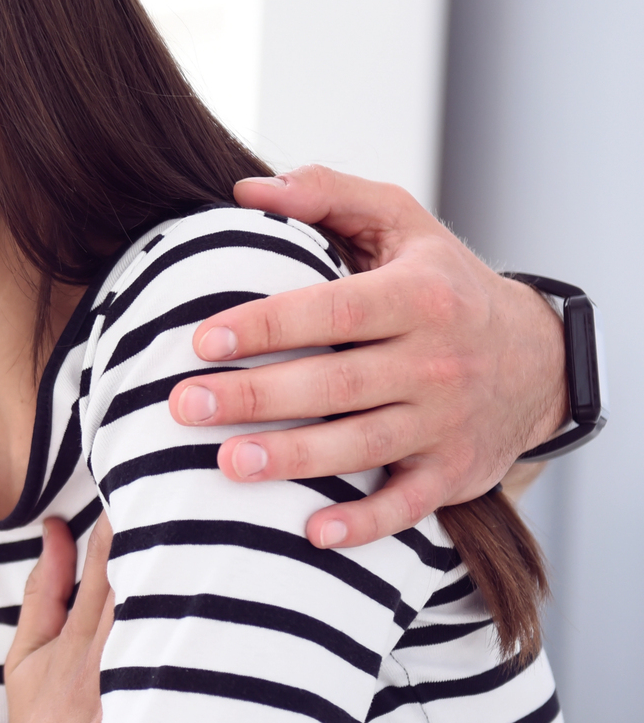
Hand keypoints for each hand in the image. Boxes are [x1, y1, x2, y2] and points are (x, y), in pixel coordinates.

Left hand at [169, 166, 566, 548]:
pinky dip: (364, 523)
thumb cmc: (443, 283)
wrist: (538, 355)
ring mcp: (445, 422)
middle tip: (183, 405)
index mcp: (418, 297)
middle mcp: (435, 362)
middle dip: (257, 397)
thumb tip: (247, 189)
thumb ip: (326, 194)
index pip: (331, 311)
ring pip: (361, 446)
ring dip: (294, 460)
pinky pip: (407, 505)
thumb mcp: (401, 221)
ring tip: (226, 464)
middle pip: (335, 384)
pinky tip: (311, 533)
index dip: (265, 325)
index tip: (201, 339)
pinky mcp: (454, 473)